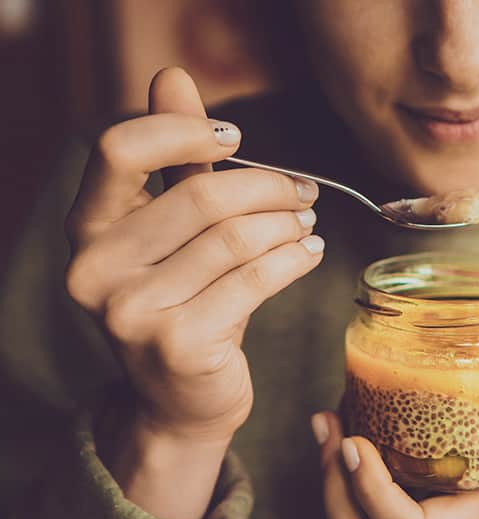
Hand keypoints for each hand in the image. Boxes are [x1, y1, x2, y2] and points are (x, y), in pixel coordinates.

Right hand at [65, 68, 322, 518]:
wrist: (181, 401)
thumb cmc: (185, 303)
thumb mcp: (174, 232)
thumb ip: (175, 159)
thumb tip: (172, 76)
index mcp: (86, 231)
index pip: (119, 150)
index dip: (183, 131)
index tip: (235, 139)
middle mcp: (95, 270)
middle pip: (199, 195)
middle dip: (267, 187)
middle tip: (303, 191)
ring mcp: (131, 313)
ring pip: (235, 238)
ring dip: (286, 223)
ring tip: (307, 223)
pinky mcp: (178, 345)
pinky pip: (255, 279)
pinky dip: (294, 259)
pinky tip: (309, 253)